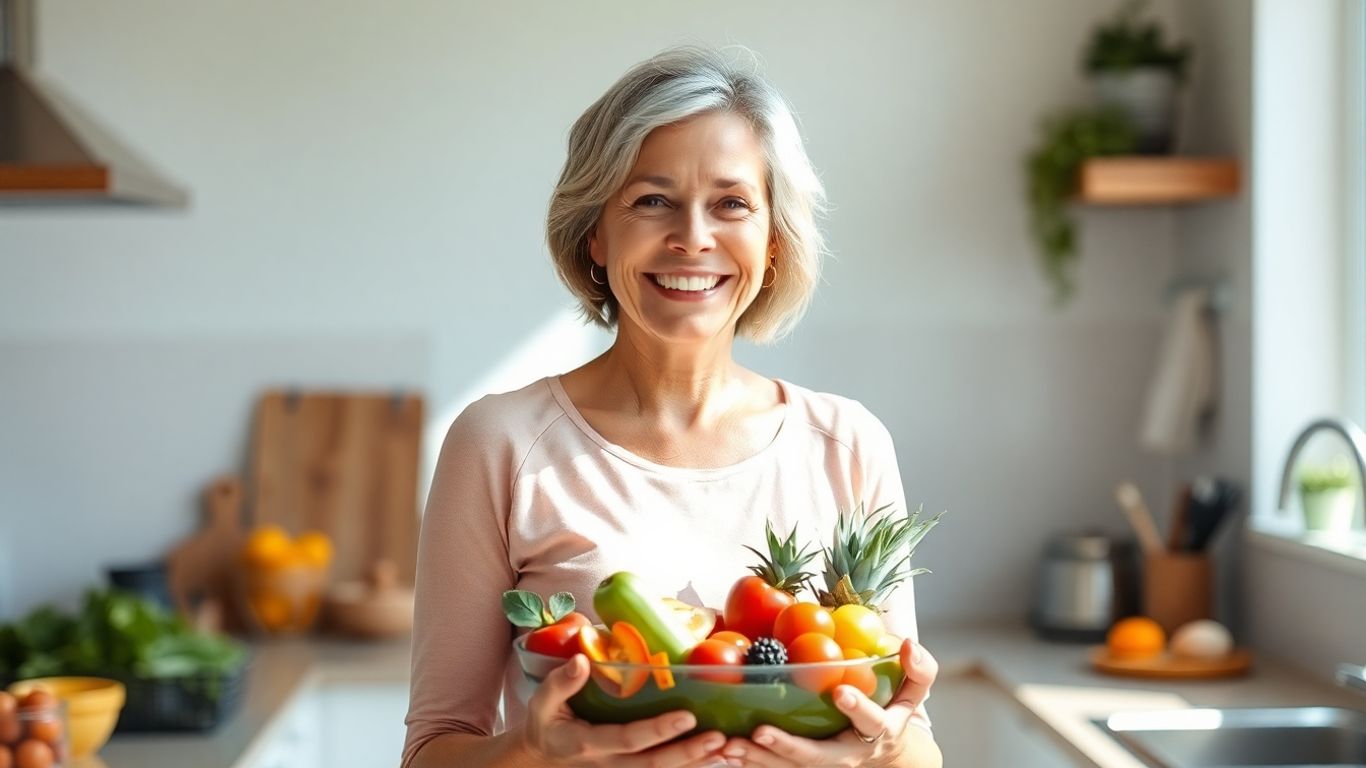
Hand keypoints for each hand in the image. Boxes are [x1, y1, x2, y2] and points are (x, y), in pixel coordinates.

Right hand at [523, 654, 726, 766]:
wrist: (541, 759)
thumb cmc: (545, 725)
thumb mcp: (541, 703)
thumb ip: (560, 683)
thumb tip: (581, 660)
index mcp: (588, 743)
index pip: (629, 739)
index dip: (659, 730)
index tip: (686, 716)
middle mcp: (609, 763)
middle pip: (654, 764)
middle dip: (689, 752)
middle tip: (719, 737)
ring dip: (696, 762)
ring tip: (728, 748)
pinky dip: (690, 767)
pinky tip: (716, 757)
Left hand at [719, 639, 939, 766]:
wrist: (885, 752)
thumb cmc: (895, 712)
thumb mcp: (915, 692)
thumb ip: (919, 669)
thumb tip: (907, 643)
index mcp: (878, 730)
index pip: (870, 720)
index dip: (857, 706)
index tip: (841, 690)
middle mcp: (849, 753)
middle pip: (816, 756)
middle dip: (788, 746)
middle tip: (760, 731)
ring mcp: (824, 763)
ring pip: (789, 766)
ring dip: (759, 758)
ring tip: (730, 744)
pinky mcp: (804, 766)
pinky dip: (750, 762)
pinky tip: (724, 752)